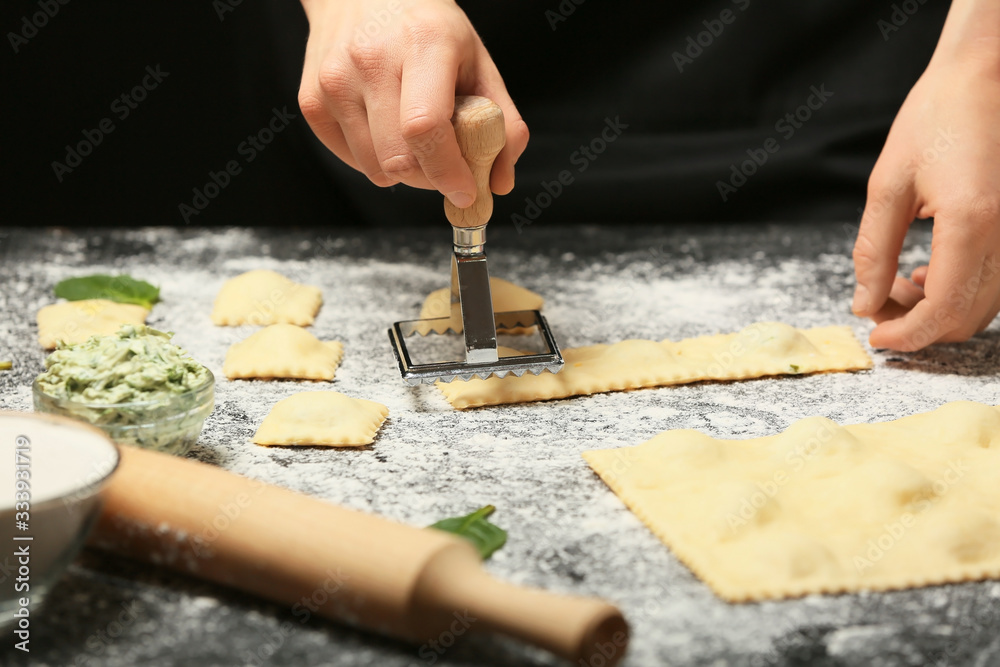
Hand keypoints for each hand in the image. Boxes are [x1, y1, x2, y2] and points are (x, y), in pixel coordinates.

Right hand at [297, 0, 528, 207]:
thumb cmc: (426, 28)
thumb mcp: (477, 60)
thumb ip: (502, 120)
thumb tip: (500, 181)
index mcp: (421, 43)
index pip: (425, 127)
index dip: (447, 170)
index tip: (466, 190)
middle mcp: (370, 59)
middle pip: (398, 158)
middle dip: (430, 178)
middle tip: (445, 166)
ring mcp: (333, 81)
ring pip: (374, 168)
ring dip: (403, 171)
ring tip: (414, 140)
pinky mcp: (311, 100)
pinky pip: (351, 160)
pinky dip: (376, 159)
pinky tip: (385, 128)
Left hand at [852, 50, 999, 350]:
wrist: (984, 76)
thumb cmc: (934, 118)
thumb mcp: (887, 185)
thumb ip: (874, 250)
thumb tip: (865, 303)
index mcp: (972, 220)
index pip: (943, 308)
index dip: (907, 334)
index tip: (876, 339)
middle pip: (967, 316)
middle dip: (918, 325)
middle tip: (878, 308)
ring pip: (985, 306)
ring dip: (938, 311)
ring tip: (899, 284)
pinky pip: (995, 283)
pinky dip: (960, 292)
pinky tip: (926, 273)